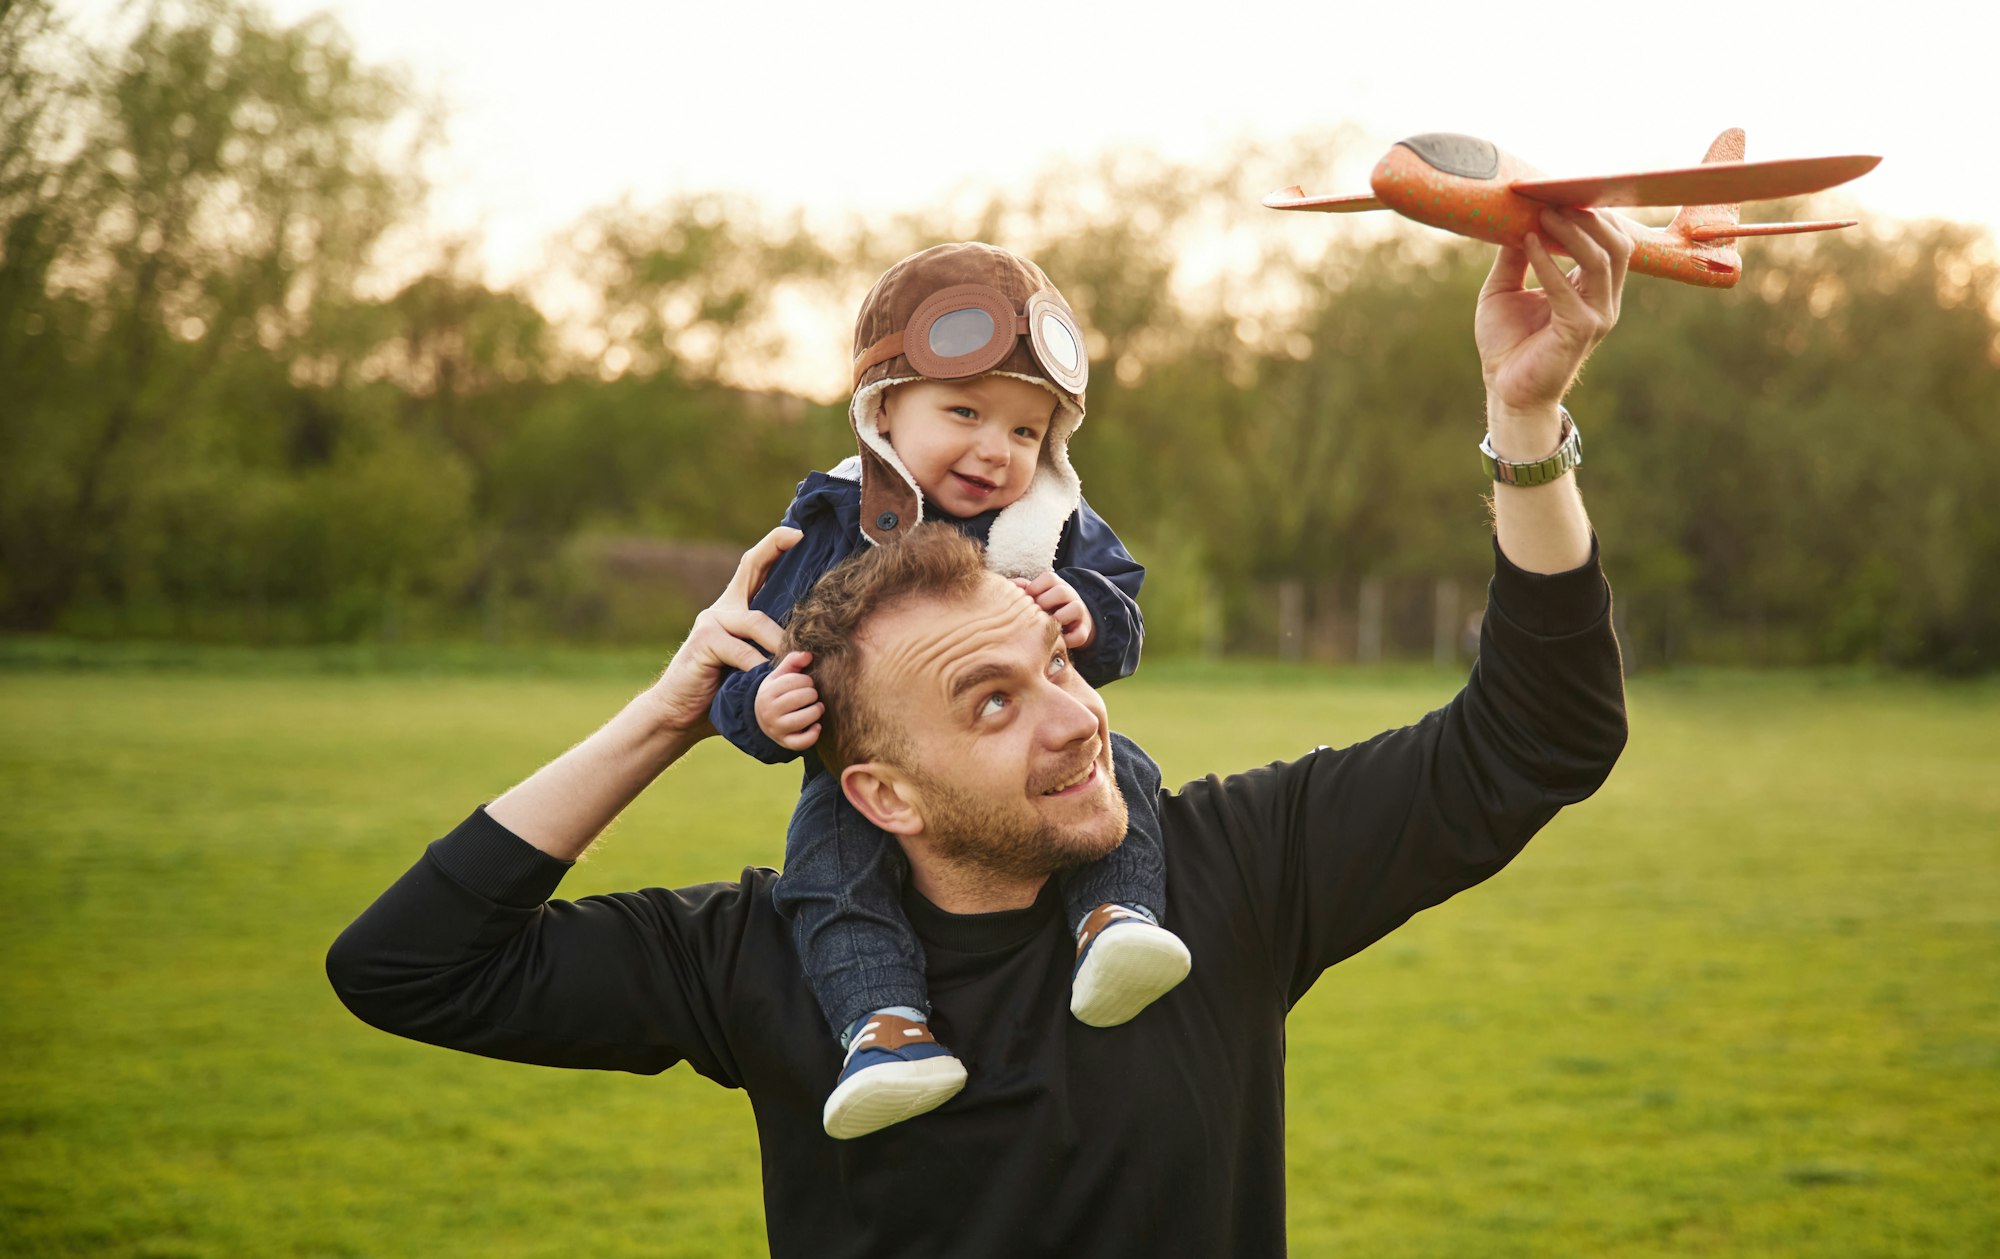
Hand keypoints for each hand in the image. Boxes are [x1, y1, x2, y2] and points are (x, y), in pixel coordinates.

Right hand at [646, 525, 799, 738]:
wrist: (681, 713)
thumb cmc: (724, 691)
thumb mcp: (754, 665)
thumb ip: (772, 649)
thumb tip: (813, 645)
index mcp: (736, 608)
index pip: (755, 567)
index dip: (774, 545)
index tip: (798, 533)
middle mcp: (723, 607)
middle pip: (750, 567)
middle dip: (774, 548)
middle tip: (800, 537)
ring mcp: (710, 621)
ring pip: (755, 621)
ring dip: (778, 642)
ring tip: (799, 660)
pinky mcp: (703, 641)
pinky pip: (740, 651)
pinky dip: (758, 666)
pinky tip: (768, 679)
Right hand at [755, 651, 822, 749]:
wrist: (763, 718)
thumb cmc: (777, 693)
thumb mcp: (780, 675)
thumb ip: (793, 661)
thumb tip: (808, 655)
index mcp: (767, 692)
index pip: (793, 681)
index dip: (806, 680)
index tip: (807, 683)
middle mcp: (769, 711)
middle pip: (799, 698)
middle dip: (812, 694)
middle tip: (812, 695)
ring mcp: (776, 728)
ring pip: (802, 719)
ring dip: (815, 711)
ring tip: (818, 707)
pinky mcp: (785, 742)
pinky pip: (801, 742)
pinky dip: (813, 735)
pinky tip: (817, 726)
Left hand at [1013, 571, 1094, 649]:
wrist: (1071, 622)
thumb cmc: (1047, 608)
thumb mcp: (1036, 595)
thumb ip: (1023, 589)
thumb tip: (1010, 585)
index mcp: (1057, 585)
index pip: (1049, 578)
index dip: (1035, 588)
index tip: (1026, 600)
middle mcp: (1071, 595)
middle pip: (1061, 591)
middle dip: (1045, 603)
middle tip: (1035, 614)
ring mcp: (1080, 612)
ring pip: (1076, 608)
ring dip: (1059, 618)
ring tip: (1047, 626)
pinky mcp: (1084, 630)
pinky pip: (1079, 634)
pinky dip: (1067, 640)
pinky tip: (1056, 640)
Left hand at [1475, 207, 1631, 417]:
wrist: (1504, 390)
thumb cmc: (1507, 342)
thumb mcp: (1506, 288)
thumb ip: (1515, 255)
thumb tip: (1513, 217)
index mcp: (1592, 288)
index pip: (1608, 240)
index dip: (1590, 213)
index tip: (1561, 189)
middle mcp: (1603, 300)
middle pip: (1616, 244)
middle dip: (1589, 217)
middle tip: (1555, 195)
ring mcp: (1597, 316)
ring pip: (1601, 261)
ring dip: (1573, 232)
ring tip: (1544, 214)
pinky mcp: (1581, 330)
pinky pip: (1567, 288)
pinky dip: (1547, 262)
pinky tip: (1527, 243)